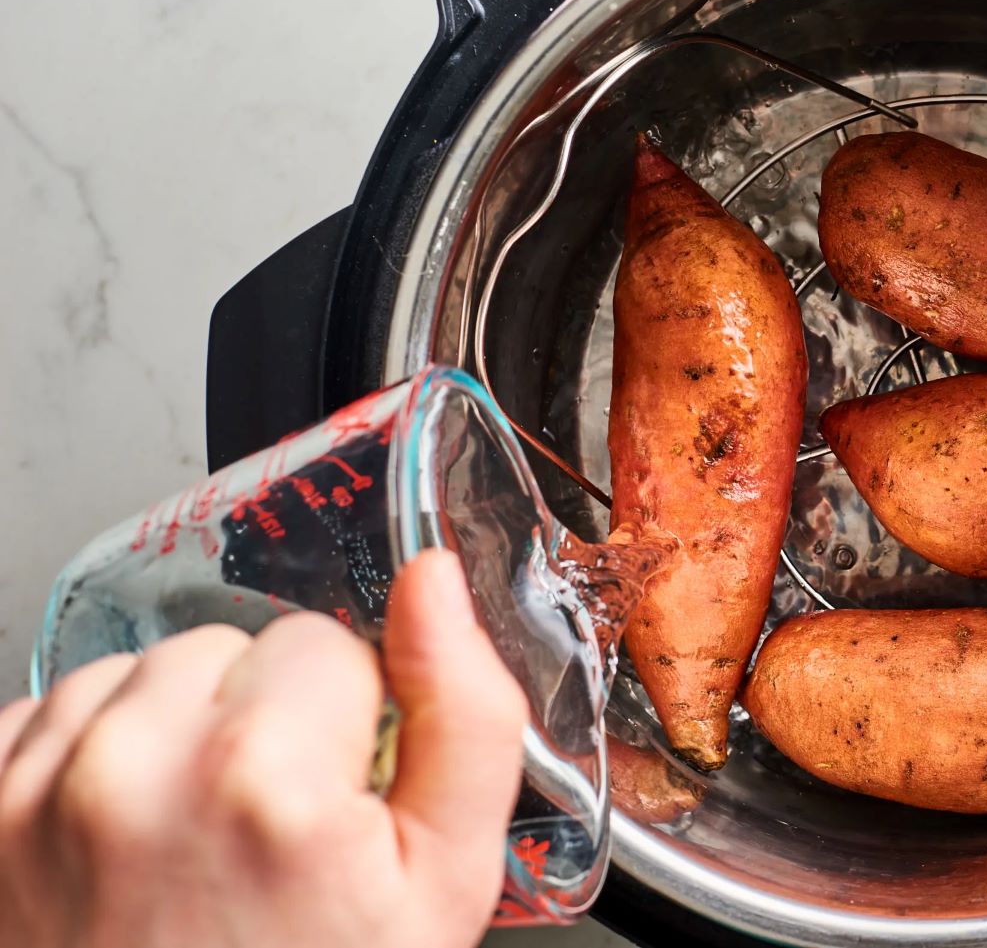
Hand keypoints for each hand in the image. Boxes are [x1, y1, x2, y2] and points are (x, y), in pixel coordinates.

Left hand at [0, 551, 527, 947]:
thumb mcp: (445, 884)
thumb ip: (466, 715)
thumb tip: (433, 580)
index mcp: (266, 777)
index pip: (324, 644)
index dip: (344, 724)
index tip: (329, 810)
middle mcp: (134, 767)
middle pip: (226, 648)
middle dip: (254, 719)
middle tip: (261, 835)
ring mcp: (35, 794)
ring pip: (136, 675)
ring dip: (168, 734)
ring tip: (189, 840)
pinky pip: (47, 717)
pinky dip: (86, 762)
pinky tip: (121, 842)